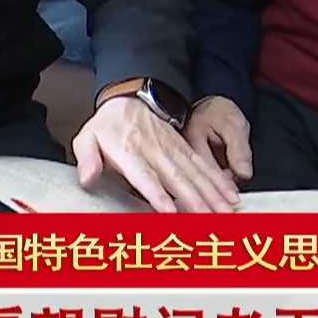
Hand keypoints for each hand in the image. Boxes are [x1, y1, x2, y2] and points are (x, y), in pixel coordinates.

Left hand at [73, 97, 240, 212]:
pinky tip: (231, 194)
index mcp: (129, 152)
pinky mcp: (184, 148)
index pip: (145, 176)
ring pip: (195, 173)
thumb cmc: (107, 126)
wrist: (129, 97)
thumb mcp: (87, 138)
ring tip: (227, 211)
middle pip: (177, 178)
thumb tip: (87, 178)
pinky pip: (204, 165)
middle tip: (211, 220)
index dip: (158, 195)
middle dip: (196, 201)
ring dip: (213, 193)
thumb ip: (87, 159)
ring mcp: (172, 149)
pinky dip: (218, 180)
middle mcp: (155, 151)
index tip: (169, 212)